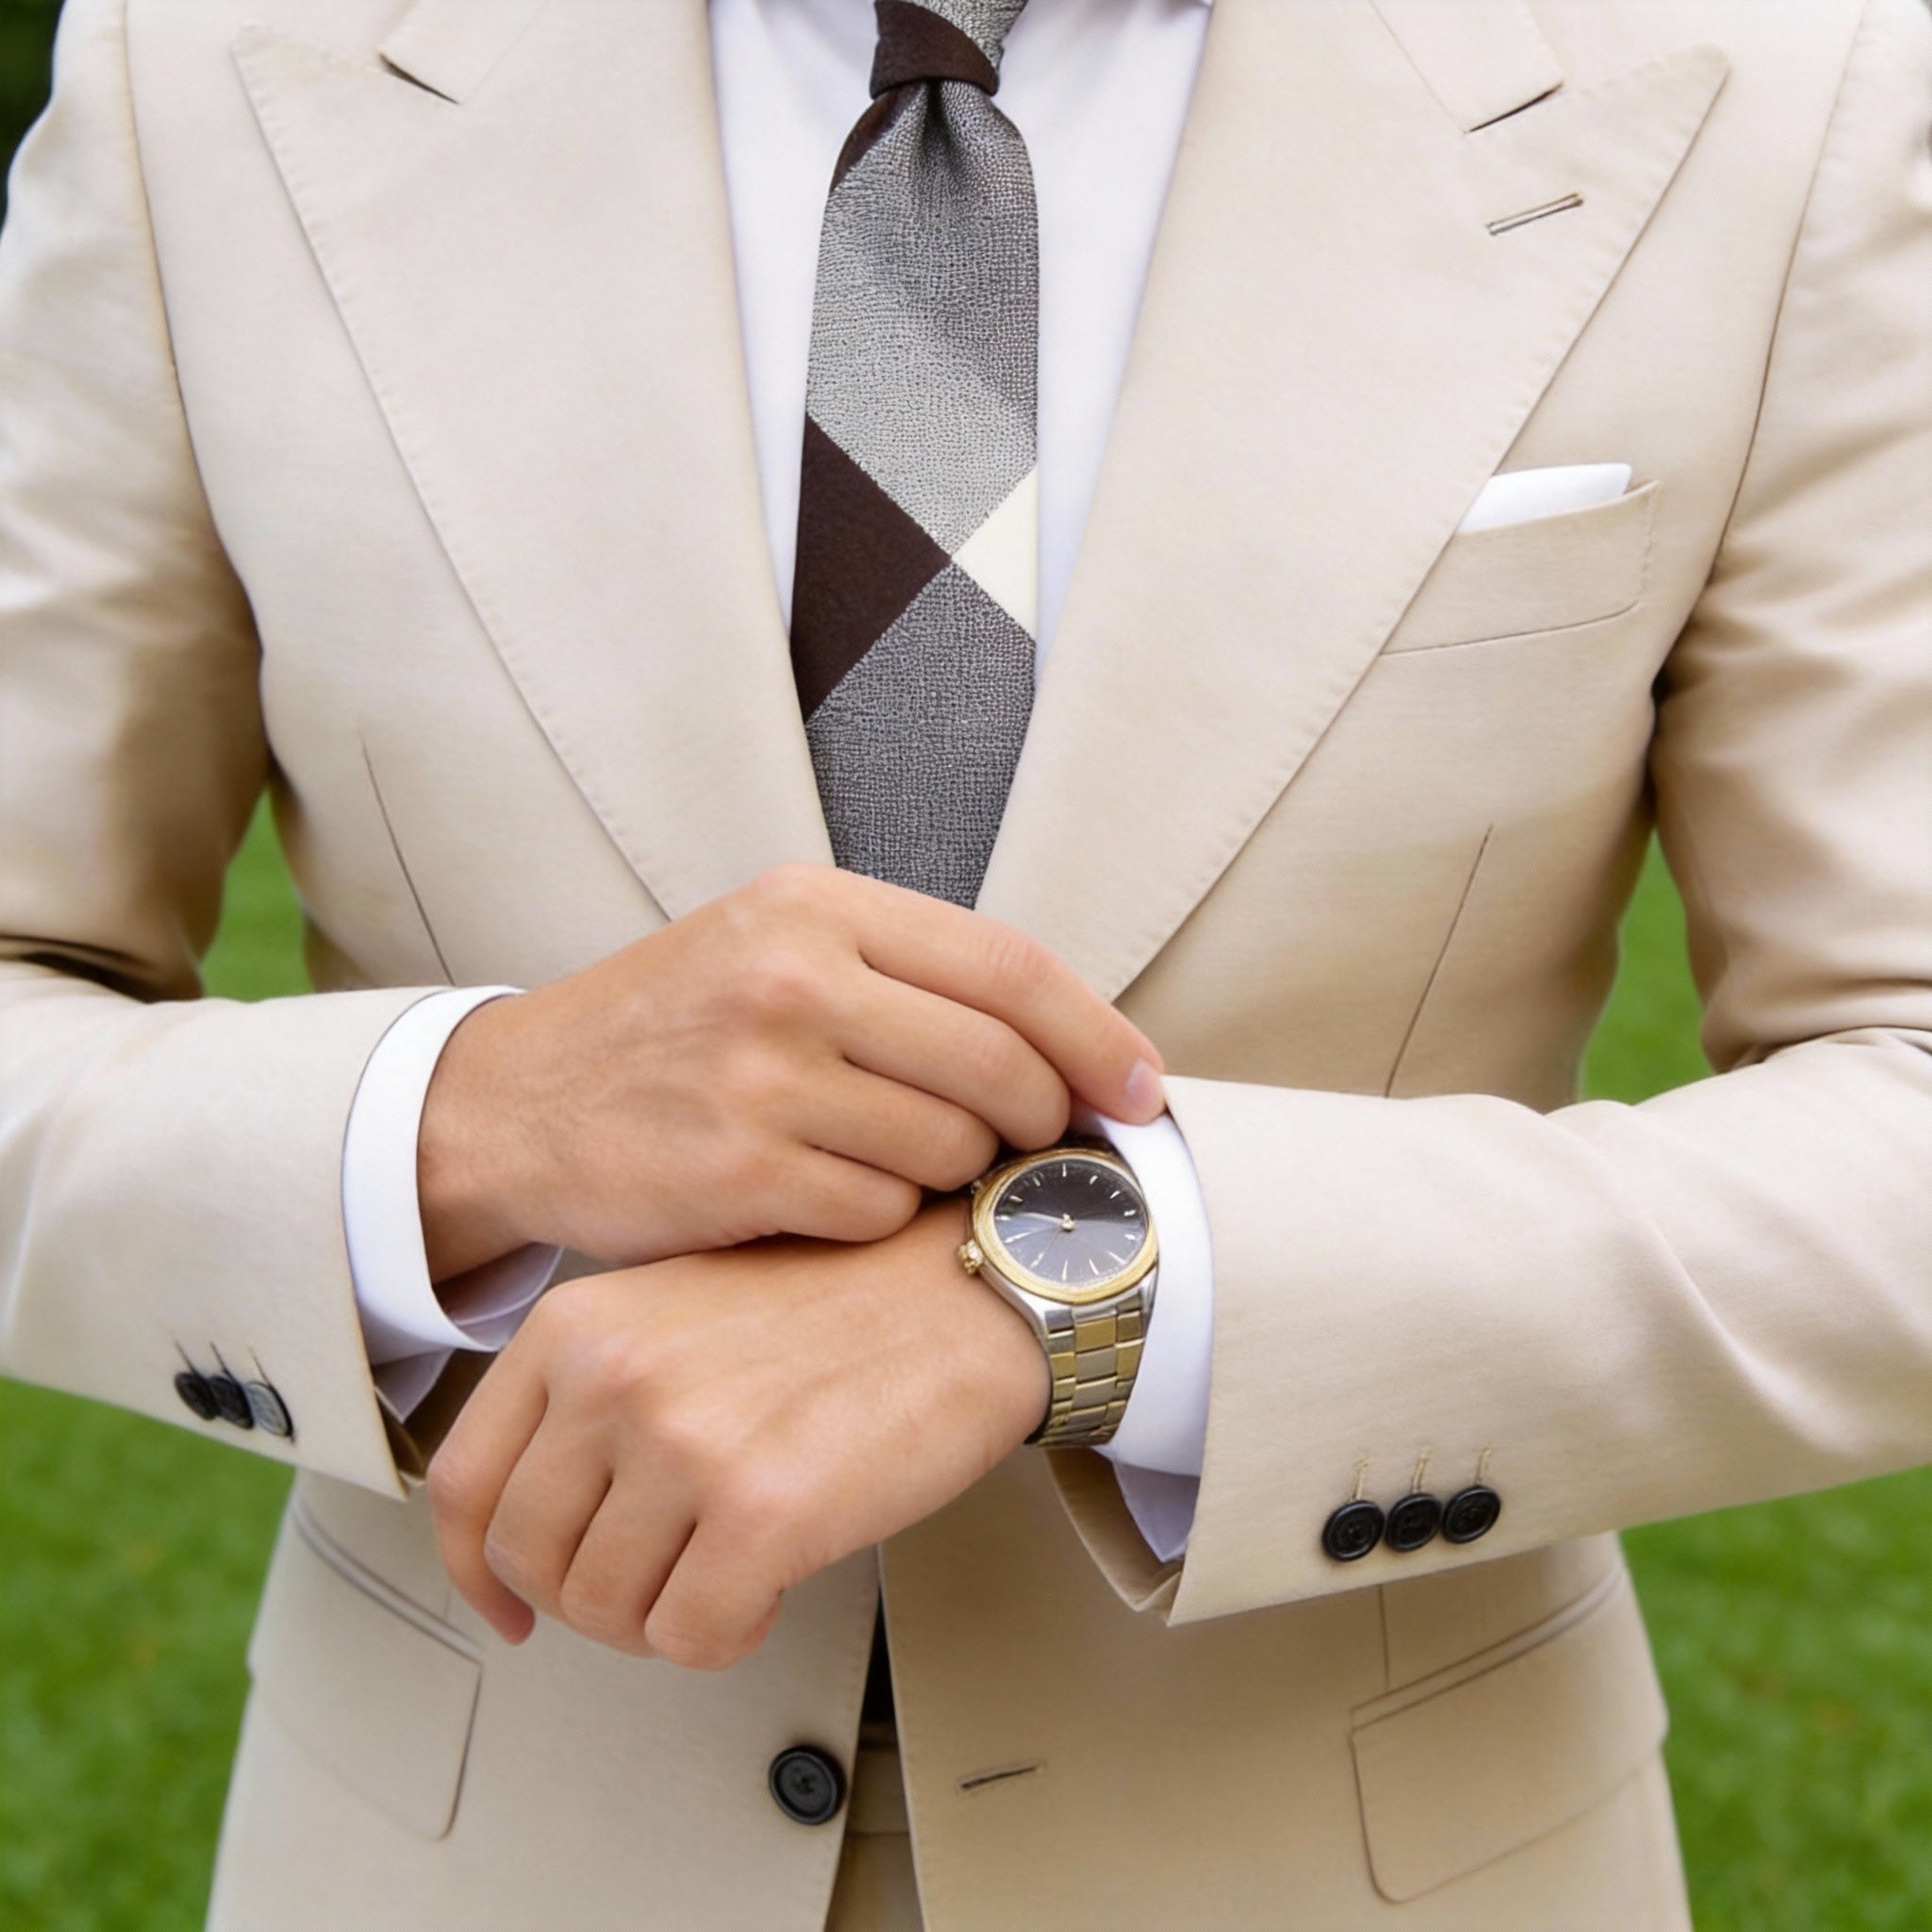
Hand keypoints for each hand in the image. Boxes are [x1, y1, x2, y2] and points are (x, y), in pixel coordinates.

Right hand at [418, 864, 1162, 1278]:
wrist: (517, 1102)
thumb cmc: (674, 1028)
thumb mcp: (774, 945)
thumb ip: (907, 972)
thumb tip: (1071, 1041)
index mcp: (815, 904)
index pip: (1009, 965)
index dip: (1096, 1034)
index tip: (1141, 1087)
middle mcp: (793, 977)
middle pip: (1000, 1064)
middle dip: (1040, 1117)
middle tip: (1030, 1140)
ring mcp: (763, 1075)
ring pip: (949, 1147)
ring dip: (953, 1173)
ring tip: (900, 1160)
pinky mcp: (738, 1171)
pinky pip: (880, 1212)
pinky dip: (880, 1217)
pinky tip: (833, 1198)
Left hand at [426, 1202, 1046, 1664]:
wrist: (966, 1289)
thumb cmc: (843, 1300)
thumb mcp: (679, 1308)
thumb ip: (598, 1392)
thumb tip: (545, 1519)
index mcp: (579, 1327)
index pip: (465, 1483)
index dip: (476, 1571)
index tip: (507, 1606)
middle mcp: (612, 1378)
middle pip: (528, 1562)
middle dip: (588, 1602)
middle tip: (654, 1589)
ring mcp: (683, 1443)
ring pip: (604, 1612)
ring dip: (664, 1618)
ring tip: (725, 1574)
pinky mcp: (762, 1509)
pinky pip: (691, 1637)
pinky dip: (728, 1635)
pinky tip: (767, 1588)